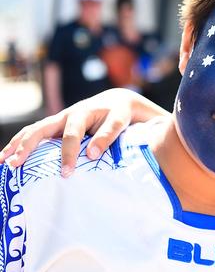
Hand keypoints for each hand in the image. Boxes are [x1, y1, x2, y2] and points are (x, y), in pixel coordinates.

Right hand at [0, 88, 168, 176]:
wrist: (122, 99)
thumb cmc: (136, 116)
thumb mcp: (144, 123)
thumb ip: (137, 134)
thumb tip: (111, 153)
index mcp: (114, 109)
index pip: (110, 125)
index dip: (103, 140)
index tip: (94, 158)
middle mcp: (87, 110)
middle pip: (72, 125)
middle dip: (66, 148)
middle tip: (63, 172)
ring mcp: (69, 115)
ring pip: (46, 128)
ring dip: (28, 145)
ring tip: (12, 163)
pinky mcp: (58, 123)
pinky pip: (36, 133)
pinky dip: (19, 144)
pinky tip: (4, 159)